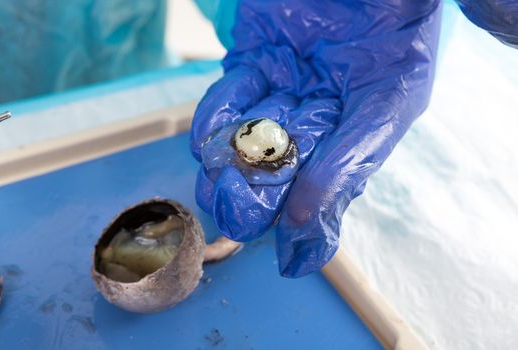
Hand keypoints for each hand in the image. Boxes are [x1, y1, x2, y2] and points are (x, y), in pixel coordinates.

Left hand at [191, 0, 441, 276]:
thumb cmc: (397, 36)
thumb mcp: (390, 103)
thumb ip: (351, 160)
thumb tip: (302, 219)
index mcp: (347, 144)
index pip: (320, 199)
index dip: (303, 230)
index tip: (288, 259)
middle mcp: (310, 126)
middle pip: (273, 179)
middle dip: (254, 200)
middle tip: (240, 211)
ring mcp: (277, 96)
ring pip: (241, 148)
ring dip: (227, 169)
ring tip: (222, 180)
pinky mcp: (250, 64)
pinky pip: (224, 101)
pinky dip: (213, 123)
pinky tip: (210, 142)